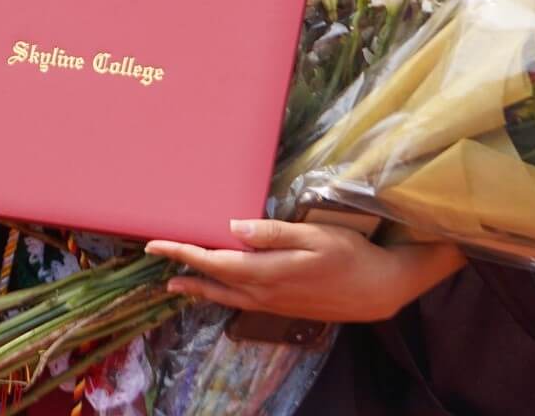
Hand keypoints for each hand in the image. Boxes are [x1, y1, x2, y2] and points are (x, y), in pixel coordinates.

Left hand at [145, 219, 465, 323]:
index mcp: (266, 272)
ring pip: (225, 296)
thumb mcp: (313, 235)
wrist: (378, 289)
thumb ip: (272, 233)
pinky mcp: (282, 306)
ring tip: (175, 284)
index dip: (182, 252)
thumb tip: (233, 228)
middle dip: (182, 269)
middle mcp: (264, 292)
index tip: (156, 244)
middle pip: (213, 281)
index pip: (213, 261)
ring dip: (198, 288)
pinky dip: (221, 295)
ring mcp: (273, 303)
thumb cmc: (348, 254)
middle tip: (156, 256)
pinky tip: (218, 291)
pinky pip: (241, 302)